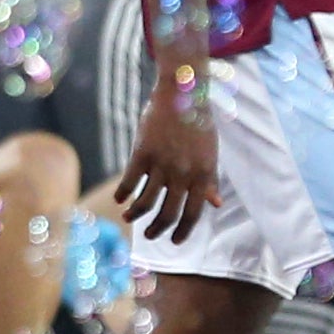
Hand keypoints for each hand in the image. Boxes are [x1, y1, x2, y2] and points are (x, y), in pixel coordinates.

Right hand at [113, 78, 218, 240]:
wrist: (182, 93)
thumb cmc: (198, 123)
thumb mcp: (211, 153)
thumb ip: (210, 180)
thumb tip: (214, 204)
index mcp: (203, 175)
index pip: (193, 213)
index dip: (183, 231)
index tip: (174, 240)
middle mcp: (183, 174)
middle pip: (169, 213)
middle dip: (157, 229)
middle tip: (150, 235)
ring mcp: (162, 164)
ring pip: (146, 201)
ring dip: (136, 215)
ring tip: (129, 218)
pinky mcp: (142, 153)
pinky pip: (130, 181)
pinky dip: (123, 193)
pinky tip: (119, 198)